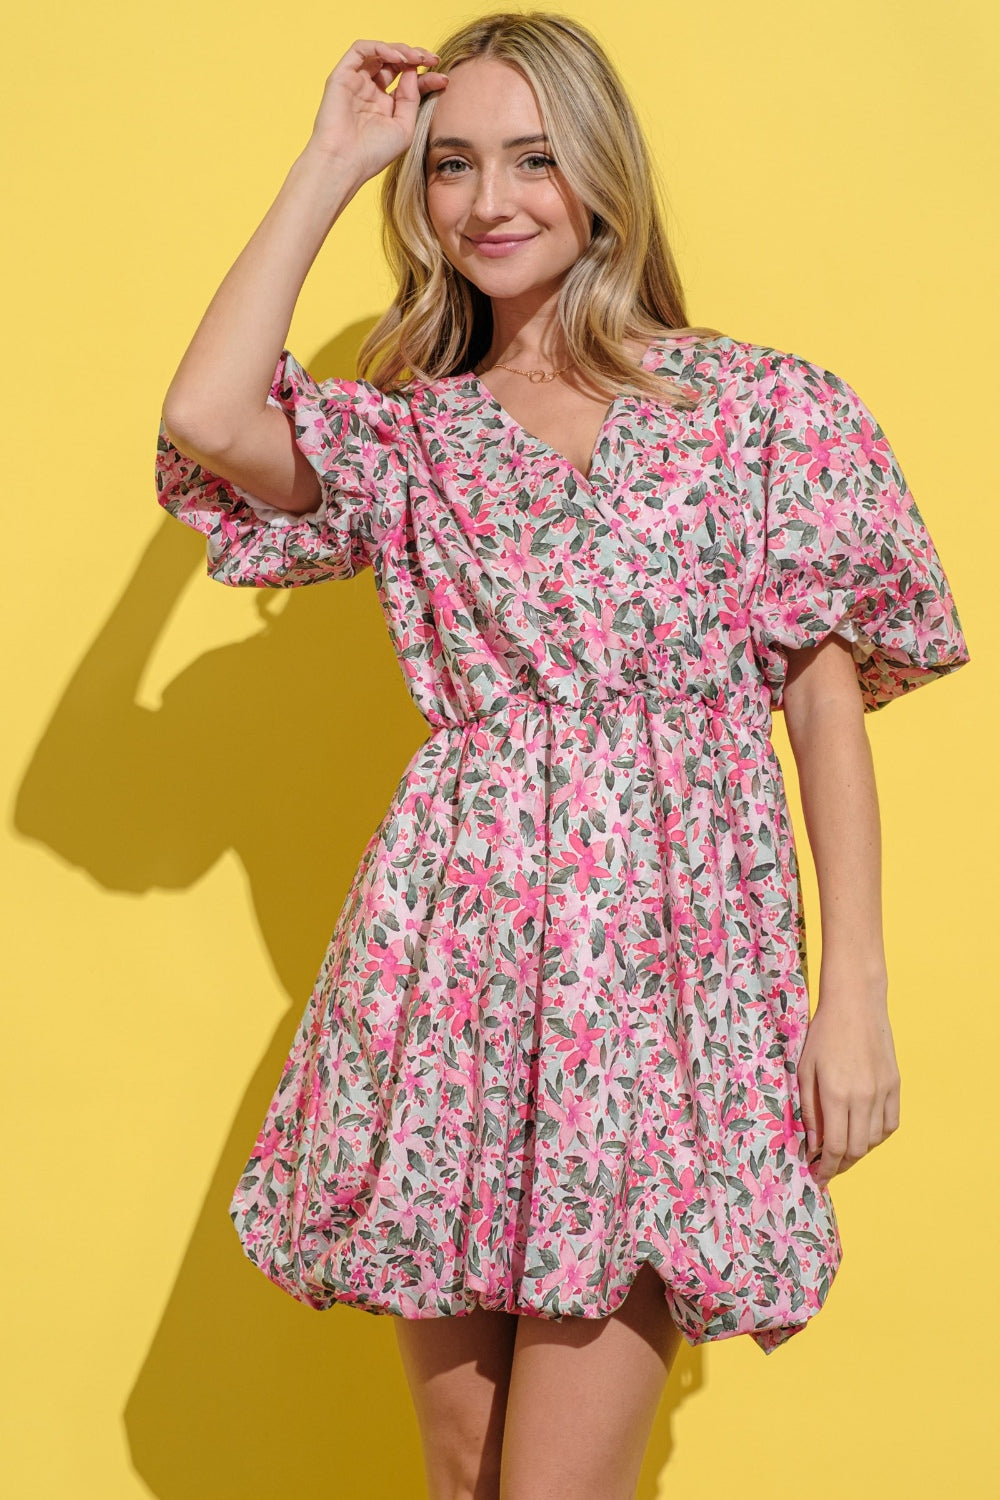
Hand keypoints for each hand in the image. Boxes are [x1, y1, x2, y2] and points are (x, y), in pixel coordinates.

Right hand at [307, 39, 448, 182]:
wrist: (344, 163)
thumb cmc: (372, 154)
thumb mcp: (404, 127)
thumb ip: (411, 99)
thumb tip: (415, 71)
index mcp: (384, 105)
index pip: (407, 82)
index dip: (426, 77)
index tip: (444, 80)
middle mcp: (370, 91)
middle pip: (394, 63)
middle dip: (415, 57)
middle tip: (432, 60)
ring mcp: (355, 82)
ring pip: (379, 52)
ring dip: (400, 50)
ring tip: (416, 58)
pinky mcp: (342, 76)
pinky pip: (361, 50)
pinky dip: (380, 48)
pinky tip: (397, 59)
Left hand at [796, 968, 900, 1190]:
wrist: (855, 1004)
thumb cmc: (823, 1033)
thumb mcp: (805, 1070)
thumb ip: (809, 1110)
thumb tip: (813, 1144)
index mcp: (836, 1094)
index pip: (836, 1147)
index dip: (826, 1168)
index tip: (817, 1176)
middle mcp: (863, 1097)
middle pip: (857, 1149)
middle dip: (841, 1166)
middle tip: (826, 1170)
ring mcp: (883, 1091)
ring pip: (875, 1139)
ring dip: (859, 1152)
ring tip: (842, 1152)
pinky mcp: (895, 1085)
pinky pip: (890, 1123)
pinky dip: (877, 1136)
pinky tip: (863, 1134)